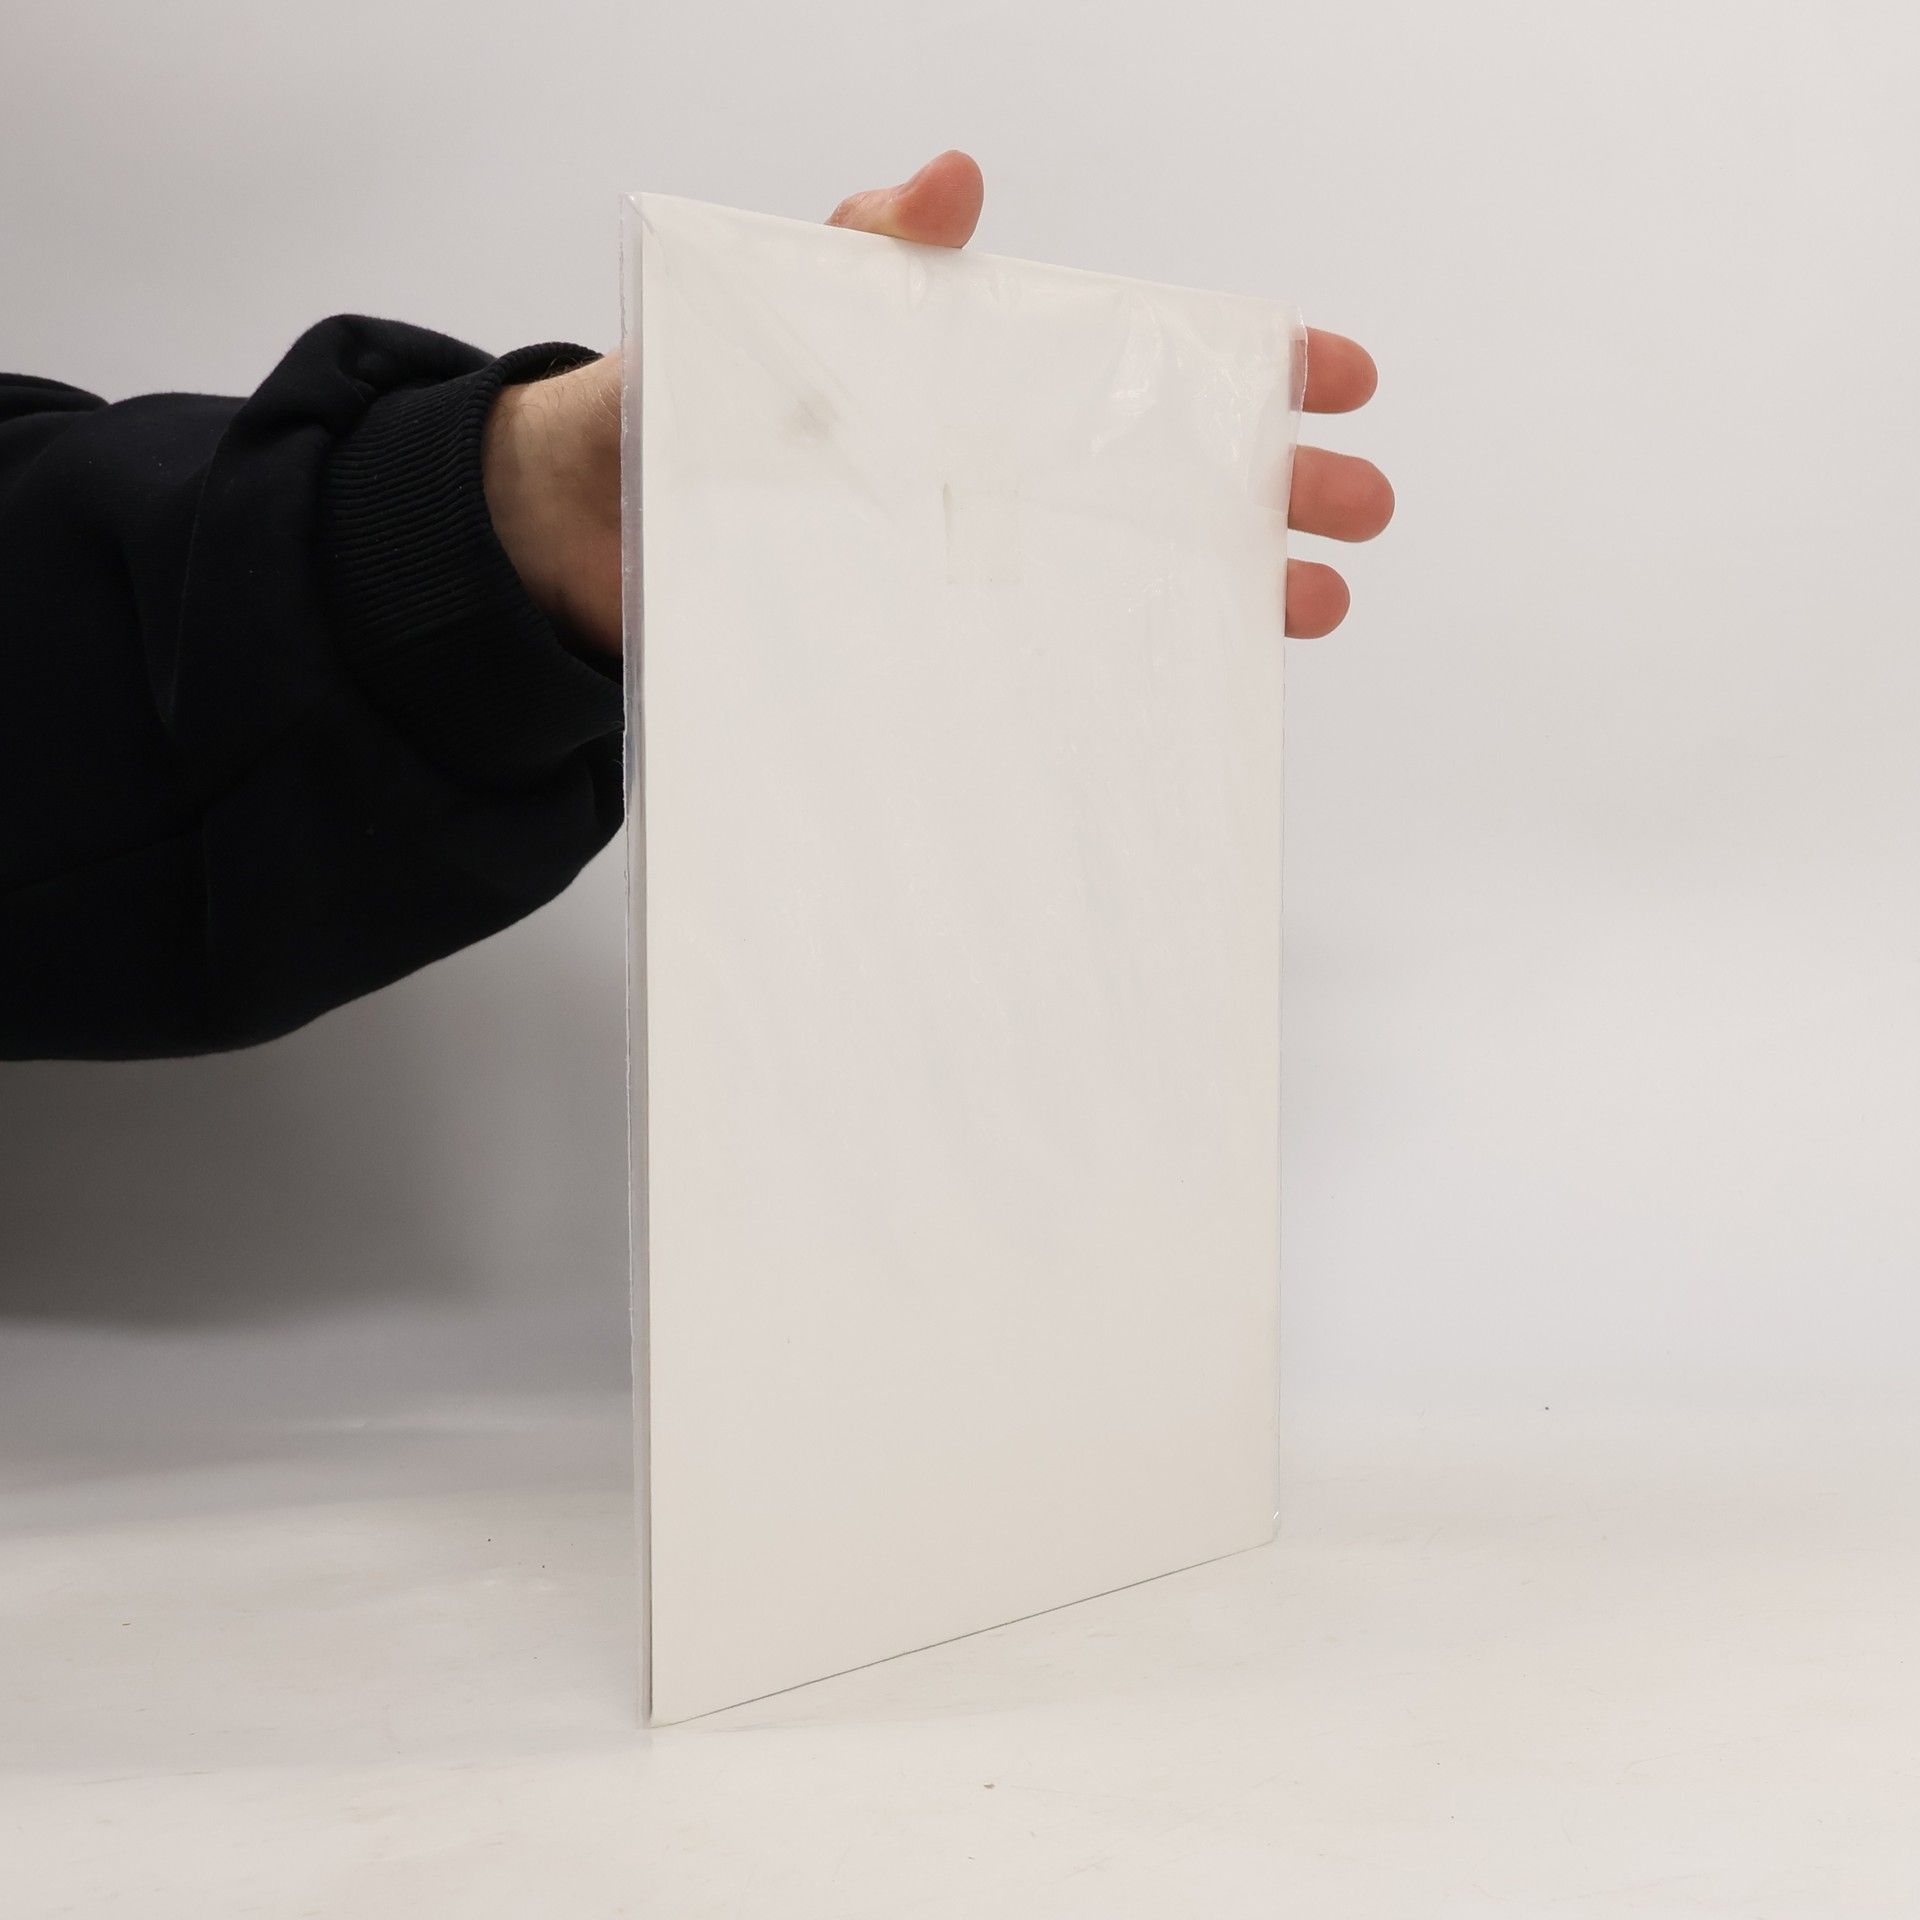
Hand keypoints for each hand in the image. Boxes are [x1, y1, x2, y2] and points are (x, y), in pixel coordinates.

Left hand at [482, 150, 1388, 655]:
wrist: (581, 543)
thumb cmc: (679, 410)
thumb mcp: (780, 313)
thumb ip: (864, 252)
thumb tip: (952, 176)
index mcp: (986, 386)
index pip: (1145, 363)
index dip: (1250, 363)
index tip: (1334, 371)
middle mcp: (1000, 481)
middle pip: (1168, 475)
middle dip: (1276, 486)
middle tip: (1359, 506)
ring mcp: (975, 572)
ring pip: (1129, 577)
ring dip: (1226, 589)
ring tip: (1304, 609)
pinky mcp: (931, 653)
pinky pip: (1043, 666)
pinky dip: (1115, 679)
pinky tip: (1176, 695)